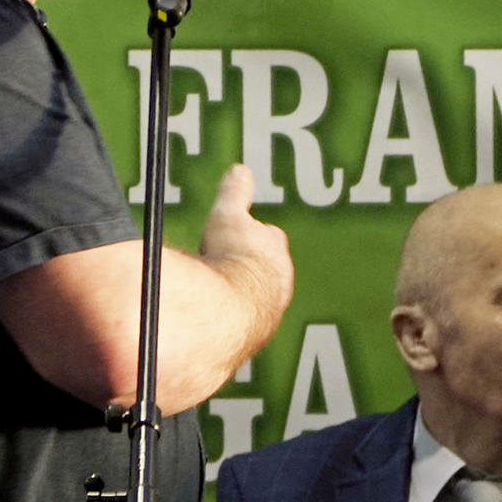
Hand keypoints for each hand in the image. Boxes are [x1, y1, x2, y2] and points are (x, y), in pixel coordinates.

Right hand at [200, 164, 293, 337]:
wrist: (232, 307)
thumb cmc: (232, 259)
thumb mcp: (228, 216)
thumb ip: (234, 193)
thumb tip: (240, 170)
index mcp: (276, 250)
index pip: (269, 237)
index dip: (253, 235)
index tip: (239, 236)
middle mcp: (281, 281)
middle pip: (267, 269)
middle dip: (250, 266)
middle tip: (228, 265)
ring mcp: (272, 308)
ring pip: (259, 297)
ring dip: (243, 293)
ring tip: (223, 293)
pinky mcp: (257, 331)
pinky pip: (248, 320)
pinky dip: (235, 315)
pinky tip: (220, 316)